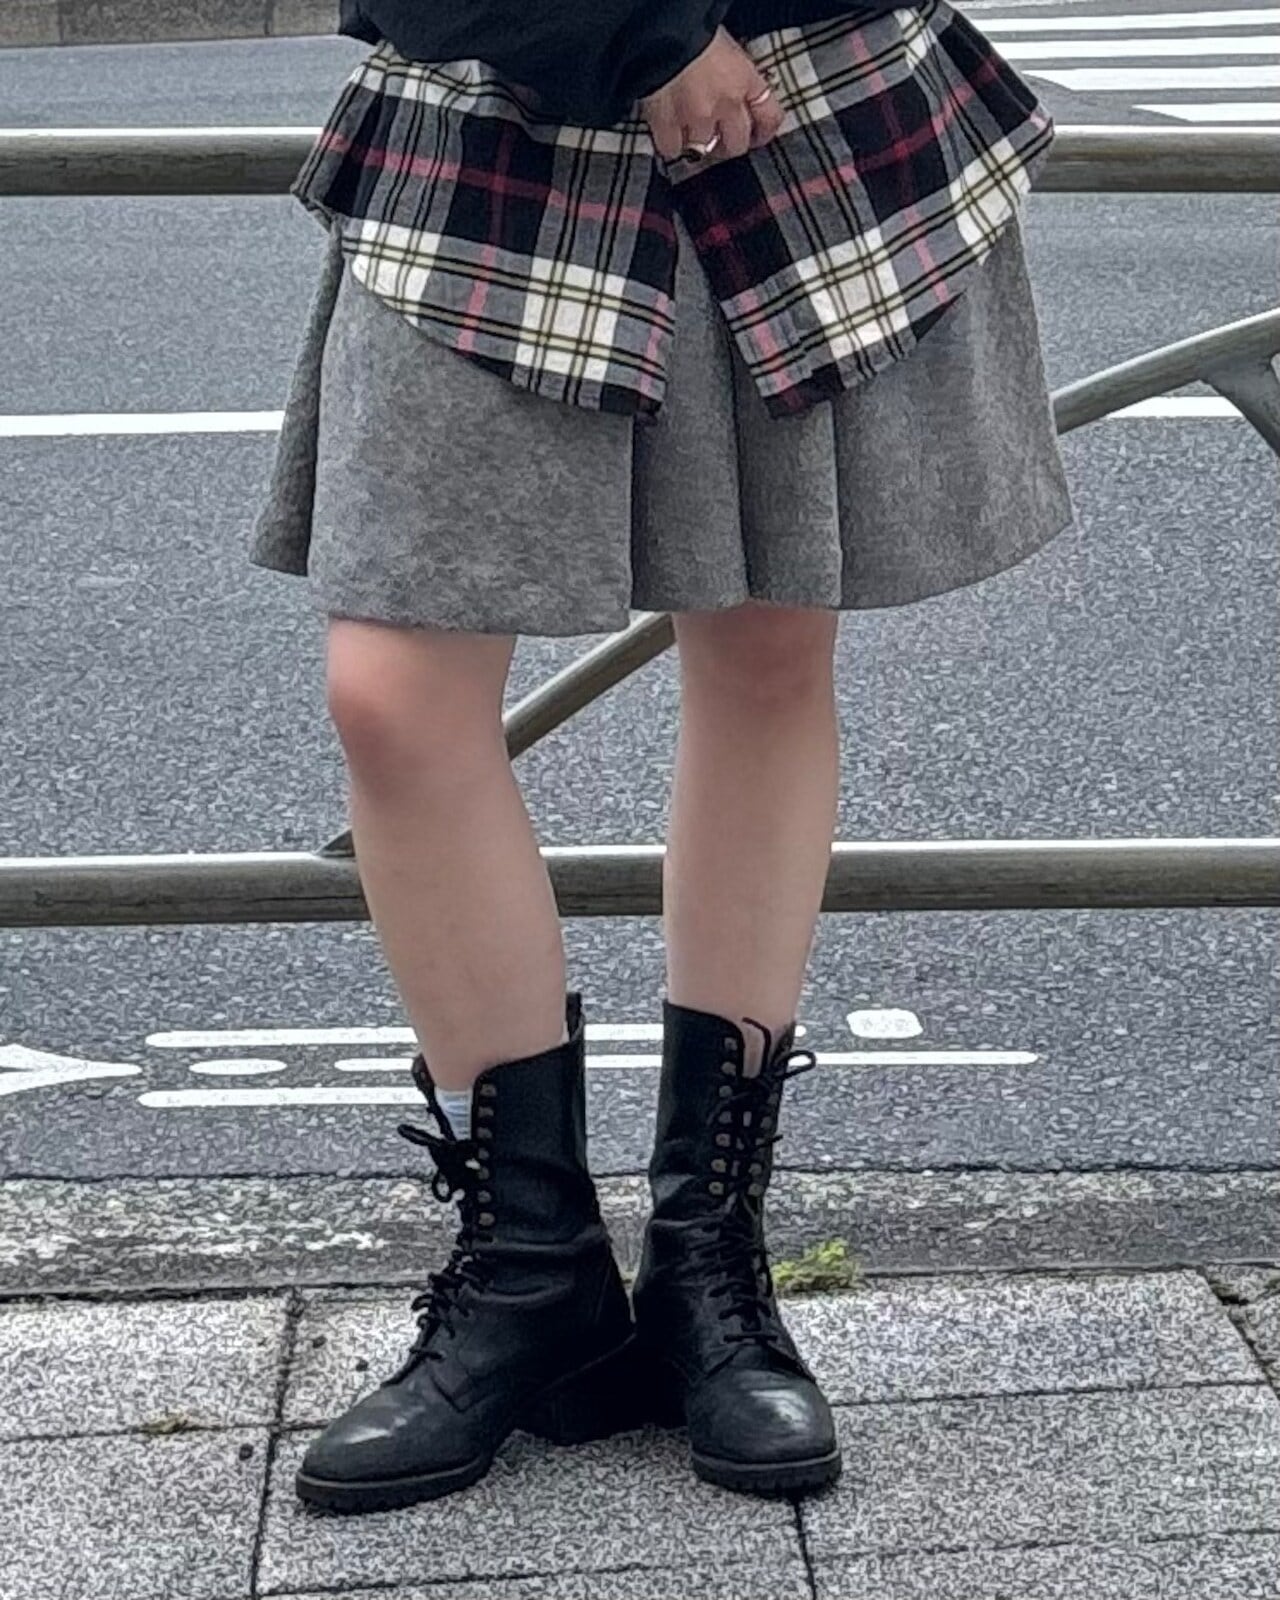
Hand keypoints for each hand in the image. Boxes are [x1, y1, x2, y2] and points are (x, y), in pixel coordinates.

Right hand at [640, 26, 783, 162]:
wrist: (662, 29)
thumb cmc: (693, 25)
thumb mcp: (726, 44)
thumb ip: (735, 71)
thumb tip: (736, 85)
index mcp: (745, 78)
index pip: (769, 117)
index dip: (764, 131)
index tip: (758, 135)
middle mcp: (725, 104)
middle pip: (737, 144)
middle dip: (729, 144)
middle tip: (721, 139)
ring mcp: (696, 117)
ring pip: (703, 150)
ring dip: (698, 145)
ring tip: (690, 136)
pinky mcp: (668, 124)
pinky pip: (672, 149)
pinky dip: (671, 145)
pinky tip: (669, 136)